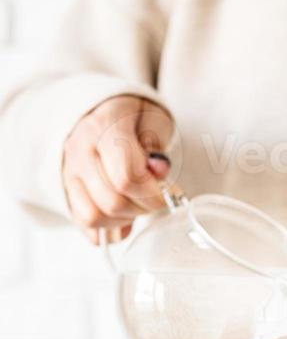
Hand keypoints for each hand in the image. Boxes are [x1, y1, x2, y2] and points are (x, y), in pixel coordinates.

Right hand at [62, 95, 172, 243]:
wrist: (104, 109)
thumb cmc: (133, 117)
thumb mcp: (153, 120)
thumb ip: (156, 146)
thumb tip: (159, 169)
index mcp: (102, 127)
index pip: (126, 177)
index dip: (153, 194)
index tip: (167, 193)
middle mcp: (79, 151)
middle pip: (112, 202)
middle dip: (143, 209)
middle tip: (155, 199)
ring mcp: (68, 173)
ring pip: (94, 218)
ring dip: (124, 220)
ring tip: (138, 205)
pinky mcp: (67, 192)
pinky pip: (85, 224)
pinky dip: (108, 228)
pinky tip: (124, 214)